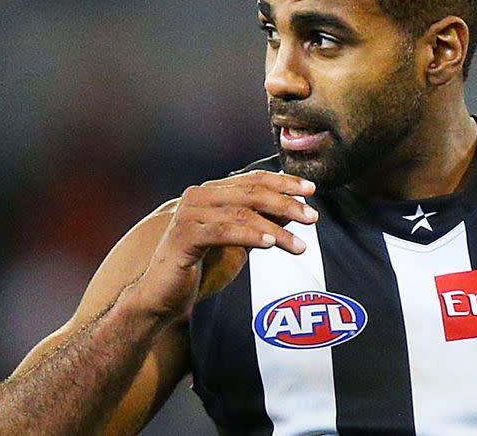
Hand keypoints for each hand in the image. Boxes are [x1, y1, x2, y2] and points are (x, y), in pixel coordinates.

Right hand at [130, 171, 317, 322]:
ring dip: (276, 229)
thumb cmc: (201, 269)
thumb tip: (293, 210)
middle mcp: (198, 196)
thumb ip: (262, 224)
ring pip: (242, 214)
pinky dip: (250, 236)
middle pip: (251, 192)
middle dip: (286, 204)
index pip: (253, 180)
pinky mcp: (184, 237)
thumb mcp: (239, 243)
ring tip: (299, 245)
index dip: (284, 182)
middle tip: (313, 217)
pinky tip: (271, 244)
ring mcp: (189, 215)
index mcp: (211, 193)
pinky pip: (224, 232)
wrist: (163, 298)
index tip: (311, 190)